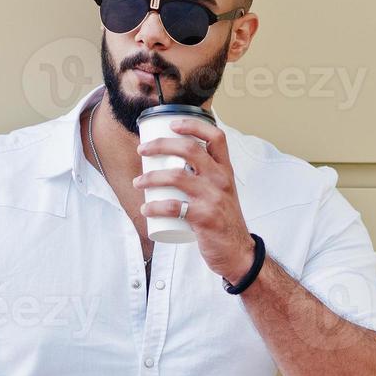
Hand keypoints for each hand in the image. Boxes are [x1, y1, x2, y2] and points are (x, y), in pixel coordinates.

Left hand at [135, 118, 254, 282]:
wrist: (237, 251)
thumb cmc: (223, 219)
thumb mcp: (221, 192)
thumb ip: (205, 176)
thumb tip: (173, 163)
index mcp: (225, 170)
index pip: (215, 137)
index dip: (193, 125)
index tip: (171, 124)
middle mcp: (221, 180)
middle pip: (189, 150)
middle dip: (160, 145)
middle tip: (142, 150)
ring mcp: (213, 198)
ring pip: (176, 176)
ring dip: (150, 177)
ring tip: (138, 182)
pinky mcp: (204, 218)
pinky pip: (173, 207)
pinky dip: (154, 207)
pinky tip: (145, 208)